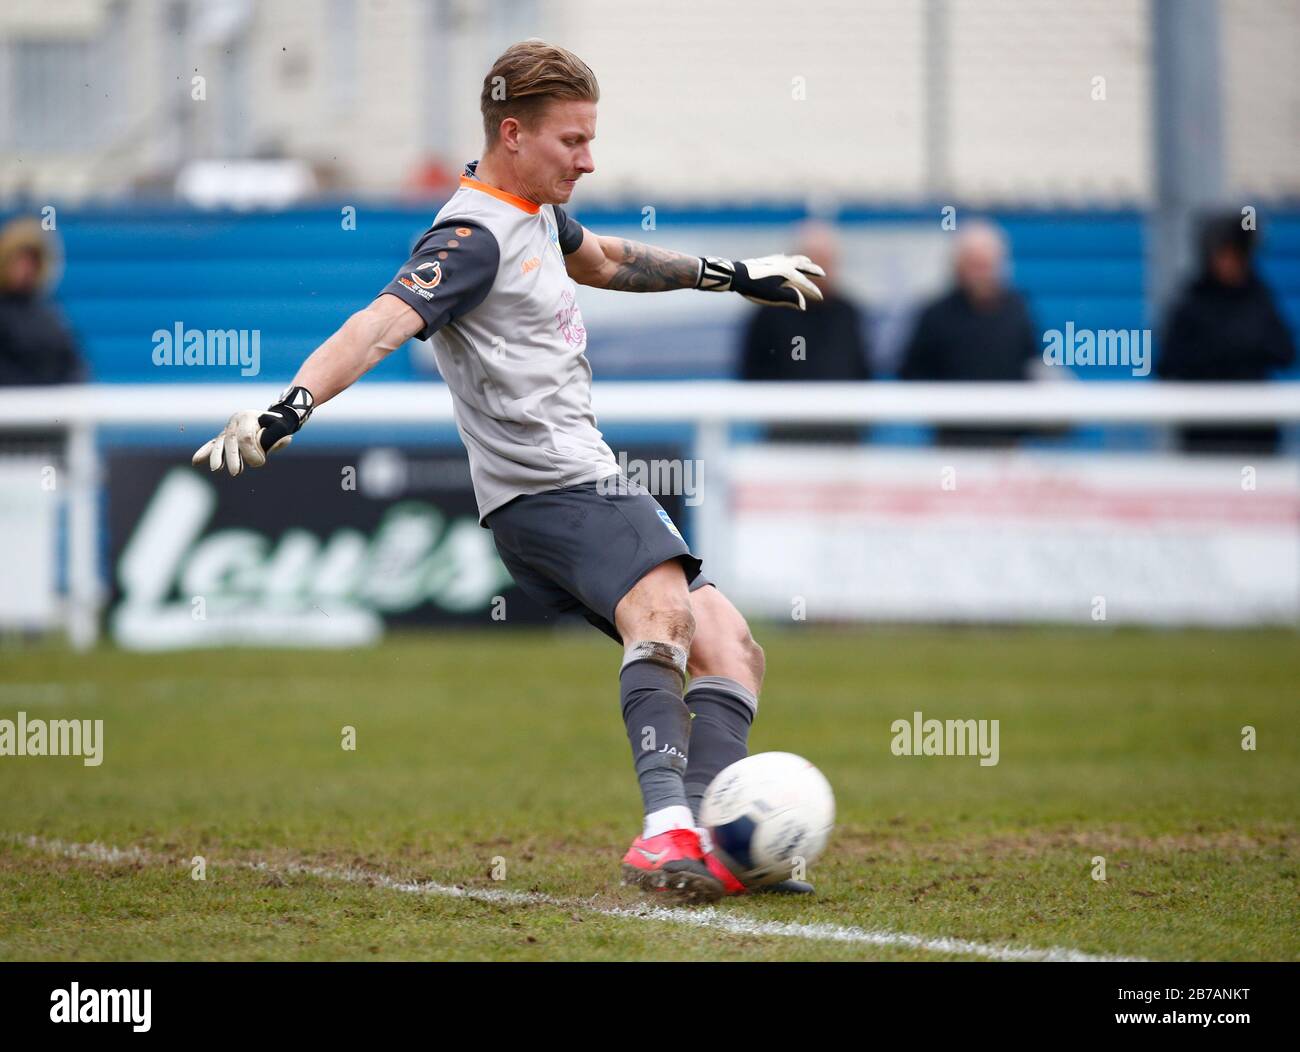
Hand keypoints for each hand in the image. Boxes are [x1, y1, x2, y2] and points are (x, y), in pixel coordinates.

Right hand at [190, 386, 313, 476]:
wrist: (271, 420)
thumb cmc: (278, 427)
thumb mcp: (281, 430)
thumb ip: (275, 438)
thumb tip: (268, 446)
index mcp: (249, 417)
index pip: (246, 436)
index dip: (251, 451)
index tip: (260, 462)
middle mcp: (236, 420)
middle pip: (231, 440)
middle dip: (233, 458)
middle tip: (236, 473)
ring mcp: (228, 428)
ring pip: (220, 442)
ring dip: (217, 457)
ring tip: (216, 469)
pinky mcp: (224, 436)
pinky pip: (213, 444)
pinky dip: (205, 452)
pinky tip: (196, 461)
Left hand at [696, 254, 825, 309]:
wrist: (737, 275)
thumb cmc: (755, 287)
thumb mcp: (774, 296)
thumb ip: (790, 299)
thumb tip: (803, 304)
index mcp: (789, 274)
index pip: (805, 284)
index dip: (813, 291)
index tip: (820, 298)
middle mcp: (785, 264)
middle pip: (803, 267)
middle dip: (813, 271)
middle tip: (822, 273)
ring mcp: (776, 260)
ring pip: (794, 259)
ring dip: (803, 262)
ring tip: (809, 262)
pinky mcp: (767, 260)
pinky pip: (783, 257)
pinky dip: (789, 258)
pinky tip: (786, 258)